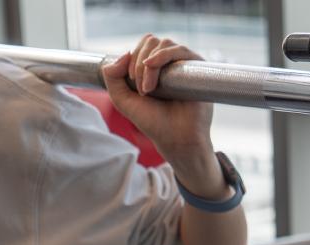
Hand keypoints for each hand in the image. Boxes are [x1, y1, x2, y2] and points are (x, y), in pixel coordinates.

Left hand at [102, 35, 213, 161]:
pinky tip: (152, 67)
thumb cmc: (153, 122)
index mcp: (154, 68)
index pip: (141, 46)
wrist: (176, 138)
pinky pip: (180, 50)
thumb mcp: (122, 99)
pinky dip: (162, 56)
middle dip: (138, 62)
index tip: (131, 83)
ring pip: (163, 44)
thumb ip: (111, 76)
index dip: (131, 59)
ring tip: (149, 88)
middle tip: (141, 89)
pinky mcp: (197, 69)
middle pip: (151, 42)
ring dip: (149, 63)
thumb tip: (125, 52)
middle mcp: (171, 64)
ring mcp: (184, 66)